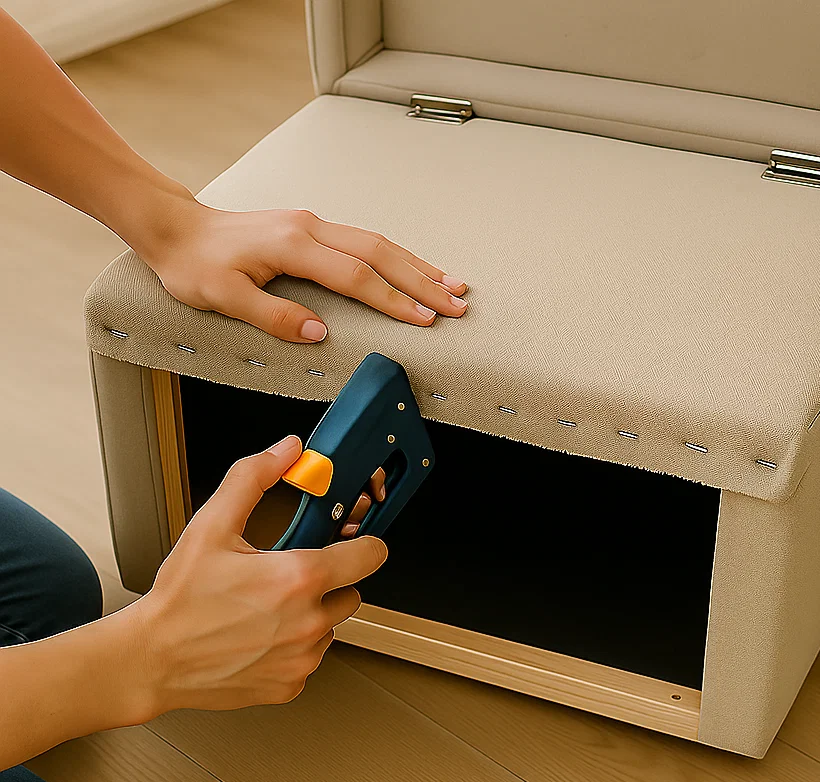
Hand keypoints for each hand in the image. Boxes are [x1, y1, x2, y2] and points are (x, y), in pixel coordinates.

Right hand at [134, 435, 387, 714]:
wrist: (152, 659)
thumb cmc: (180, 598)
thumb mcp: (212, 526)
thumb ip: (253, 478)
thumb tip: (286, 451)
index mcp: (298, 578)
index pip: (370, 556)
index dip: (363, 545)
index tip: (352, 545)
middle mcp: (308, 621)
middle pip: (350, 593)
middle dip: (327, 582)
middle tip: (285, 578)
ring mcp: (302, 657)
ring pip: (330, 627)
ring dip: (310, 616)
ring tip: (266, 608)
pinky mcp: (291, 684)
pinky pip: (309, 657)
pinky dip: (293, 647)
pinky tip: (259, 636)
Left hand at [136, 194, 468, 342]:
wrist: (176, 228)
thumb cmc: (194, 266)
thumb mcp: (223, 298)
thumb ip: (274, 316)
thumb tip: (321, 334)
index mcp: (292, 245)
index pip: (355, 276)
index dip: (393, 300)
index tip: (424, 320)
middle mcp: (309, 228)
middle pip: (379, 253)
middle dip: (422, 281)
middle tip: (457, 304)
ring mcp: (312, 224)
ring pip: (378, 242)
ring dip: (417, 265)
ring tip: (452, 285)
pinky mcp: (311, 228)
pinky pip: (364, 241)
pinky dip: (396, 257)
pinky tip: (414, 269)